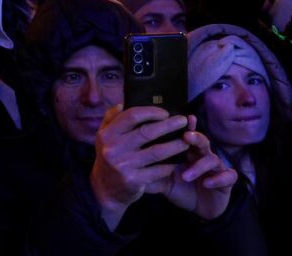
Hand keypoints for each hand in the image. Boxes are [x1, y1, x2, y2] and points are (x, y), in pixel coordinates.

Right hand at [90, 106, 190, 229]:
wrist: (104, 189)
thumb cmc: (109, 156)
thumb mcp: (104, 136)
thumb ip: (112, 118)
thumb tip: (124, 102)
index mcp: (107, 133)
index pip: (132, 116)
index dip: (151, 112)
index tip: (165, 112)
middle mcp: (114, 148)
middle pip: (147, 132)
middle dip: (169, 125)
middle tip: (183, 120)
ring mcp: (124, 165)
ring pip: (157, 152)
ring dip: (175, 145)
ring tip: (187, 140)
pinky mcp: (134, 180)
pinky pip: (158, 170)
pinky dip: (170, 164)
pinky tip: (178, 160)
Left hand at [144, 117, 237, 220]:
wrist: (200, 206)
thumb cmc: (180, 187)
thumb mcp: (162, 180)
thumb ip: (148, 171)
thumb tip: (127, 166)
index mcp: (186, 151)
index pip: (183, 135)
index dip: (179, 127)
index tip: (170, 120)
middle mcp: (201, 155)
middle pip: (200, 140)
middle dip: (194, 137)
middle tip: (185, 136)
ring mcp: (215, 167)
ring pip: (212, 159)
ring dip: (199, 166)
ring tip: (186, 174)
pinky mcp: (226, 180)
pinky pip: (228, 176)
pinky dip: (218, 179)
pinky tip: (207, 183)